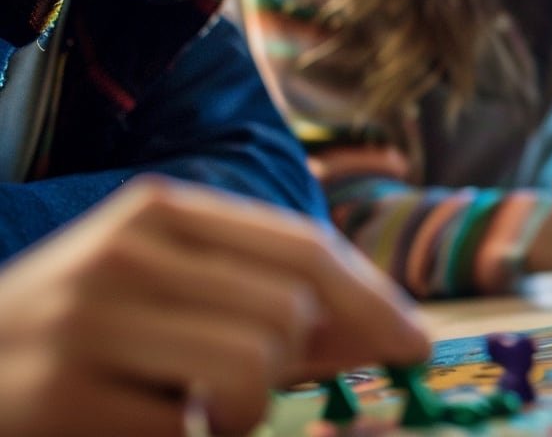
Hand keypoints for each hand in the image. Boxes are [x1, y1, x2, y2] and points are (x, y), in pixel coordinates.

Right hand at [0, 177, 429, 436]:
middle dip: (292, 365)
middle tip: (242, 390)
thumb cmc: (78, 335)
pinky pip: (185, 429)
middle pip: (290, 310)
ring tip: (190, 411)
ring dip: (240, 410)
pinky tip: (133, 425)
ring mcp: (87, 323)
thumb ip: (264, 300)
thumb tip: (389, 333)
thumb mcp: (164, 291)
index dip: (372, 300)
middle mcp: (124, 253)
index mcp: (158, 212)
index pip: (301, 247)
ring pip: (252, 365)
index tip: (414, 345)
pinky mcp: (61, 397)